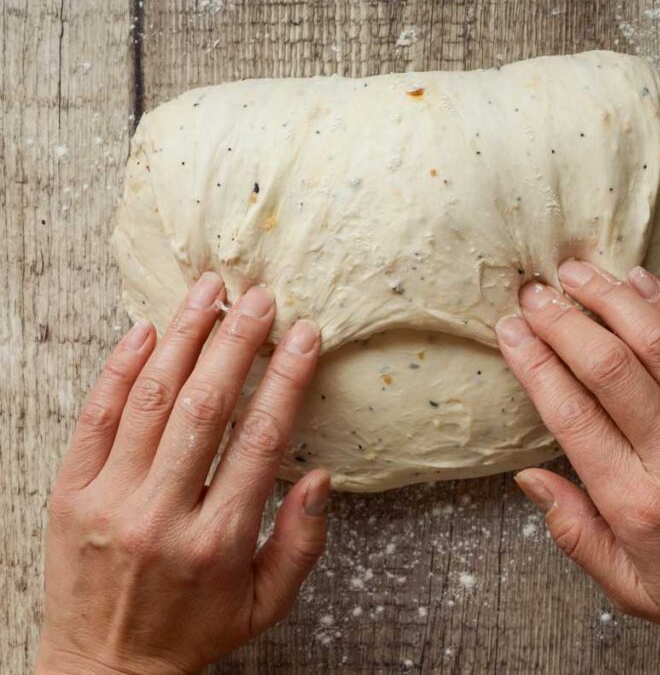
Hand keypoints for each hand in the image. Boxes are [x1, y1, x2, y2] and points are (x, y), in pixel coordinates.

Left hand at [36, 274, 329, 674]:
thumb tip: (320, 476)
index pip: (259, 439)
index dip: (286, 379)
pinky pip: (95, 418)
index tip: (304, 335)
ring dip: (183, 337)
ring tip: (207, 292)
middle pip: (205, 407)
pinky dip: (120, 369)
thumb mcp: (267, 603)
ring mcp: (110, 500)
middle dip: (236, 341)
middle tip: (258, 297)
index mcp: (218, 540)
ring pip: (151, 400)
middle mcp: (162, 513)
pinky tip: (145, 330)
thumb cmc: (194, 630)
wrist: (104, 668)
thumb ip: (302, 542)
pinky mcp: (70, 494)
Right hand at [496, 260, 659, 672]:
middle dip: (563, 320)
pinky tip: (636, 282)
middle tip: (533, 294)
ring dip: (611, 298)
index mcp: (640, 505)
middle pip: (609, 366)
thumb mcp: (633, 589)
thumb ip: (576, 534)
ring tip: (576, 272)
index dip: (534, 363)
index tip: (510, 332)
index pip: (572, 414)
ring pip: (659, 341)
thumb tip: (529, 476)